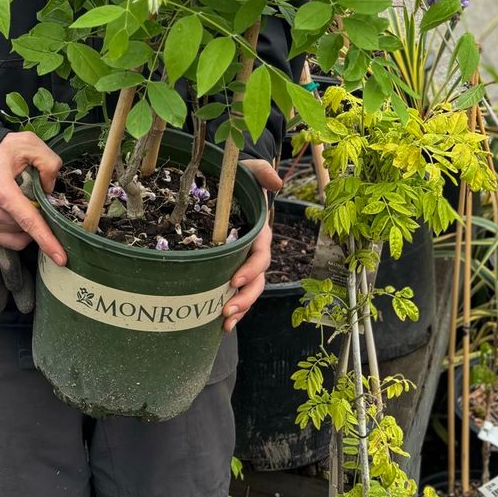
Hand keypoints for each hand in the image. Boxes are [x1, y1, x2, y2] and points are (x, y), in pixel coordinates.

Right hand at [0, 132, 66, 265]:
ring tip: (21, 199)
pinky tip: (17, 214)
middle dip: (39, 215)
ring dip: (28, 223)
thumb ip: (48, 162)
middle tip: (35, 193)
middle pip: (27, 227)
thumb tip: (51, 190)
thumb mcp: (28, 144)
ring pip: (20, 235)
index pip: (27, 219)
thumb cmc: (1, 151)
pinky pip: (12, 241)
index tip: (61, 257)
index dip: (46, 239)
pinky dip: (21, 231)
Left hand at [223, 158, 283, 331]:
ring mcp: (245, 262)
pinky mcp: (232, 267)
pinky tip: (220, 325)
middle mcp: (255, 250)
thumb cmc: (238, 179)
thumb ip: (262, 172)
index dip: (250, 269)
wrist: (228, 186)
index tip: (234, 280)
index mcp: (259, 232)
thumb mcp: (248, 171)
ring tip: (225, 322)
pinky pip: (238, 293)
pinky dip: (234, 309)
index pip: (260, 255)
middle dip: (245, 297)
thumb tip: (277, 183)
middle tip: (227, 309)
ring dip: (240, 308)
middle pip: (257, 279)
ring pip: (249, 290)